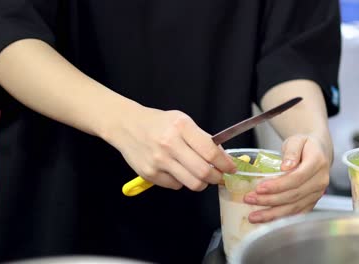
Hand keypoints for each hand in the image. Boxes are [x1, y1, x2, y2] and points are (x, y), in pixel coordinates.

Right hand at [104, 104, 235, 190]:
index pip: (210, 151)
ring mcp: (158, 161)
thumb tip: (223, 158)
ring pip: (192, 183)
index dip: (225, 163)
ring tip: (201, 176)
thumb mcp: (182, 121)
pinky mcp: (149, 174)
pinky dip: (182, 181)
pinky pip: (176, 185)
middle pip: (203, 172)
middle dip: (217, 177)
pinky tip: (178, 171)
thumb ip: (202, 138)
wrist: (126, 126)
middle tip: (220, 176)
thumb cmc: (158, 123)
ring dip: (202, 183)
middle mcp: (169, 144)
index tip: (231, 168)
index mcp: (181, 127)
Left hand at [243, 134, 329, 222]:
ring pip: (294, 208)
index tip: (259, 188)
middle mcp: (320, 181)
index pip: (297, 178)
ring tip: (253, 216)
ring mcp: (317, 193)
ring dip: (272, 214)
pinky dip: (281, 218)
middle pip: (294, 195)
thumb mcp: (296, 140)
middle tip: (249, 199)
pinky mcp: (312, 202)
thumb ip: (291, 151)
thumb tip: (285, 166)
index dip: (278, 185)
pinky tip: (266, 221)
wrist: (318, 151)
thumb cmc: (304, 145)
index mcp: (317, 163)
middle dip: (270, 200)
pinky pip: (296, 213)